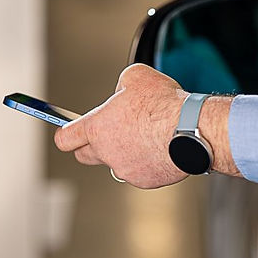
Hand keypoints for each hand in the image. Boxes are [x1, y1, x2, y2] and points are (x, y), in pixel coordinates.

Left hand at [53, 64, 236, 187]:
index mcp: (97, 128)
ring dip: (126, 151)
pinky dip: (148, 160)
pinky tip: (162, 145)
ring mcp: (126, 170)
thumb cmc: (163, 104)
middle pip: (85, 155)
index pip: (65, 138)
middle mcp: (107, 153)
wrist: (191, 129)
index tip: (66, 131)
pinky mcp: (146, 180)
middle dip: (92, 145)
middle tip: (108, 132)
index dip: (65, 134)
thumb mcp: (136, 76)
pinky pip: (141, 170)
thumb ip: (122, 85)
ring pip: (118, 162)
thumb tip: (124, 90)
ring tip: (147, 134)